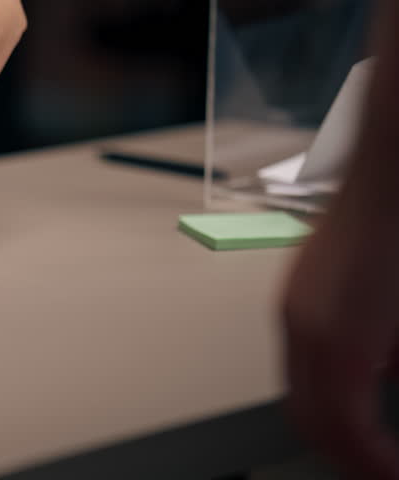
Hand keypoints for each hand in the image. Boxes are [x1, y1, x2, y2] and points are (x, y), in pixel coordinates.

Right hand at [282, 197, 398, 478]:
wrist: (387, 174)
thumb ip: (395, 362)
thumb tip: (391, 380)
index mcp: (340, 341)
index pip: (342, 428)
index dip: (367, 463)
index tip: (387, 473)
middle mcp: (304, 327)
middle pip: (305, 417)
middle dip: (339, 452)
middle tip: (372, 466)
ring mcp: (295, 309)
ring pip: (295, 389)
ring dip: (329, 421)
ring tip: (367, 435)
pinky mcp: (297, 294)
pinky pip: (300, 357)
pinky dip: (324, 385)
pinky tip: (363, 377)